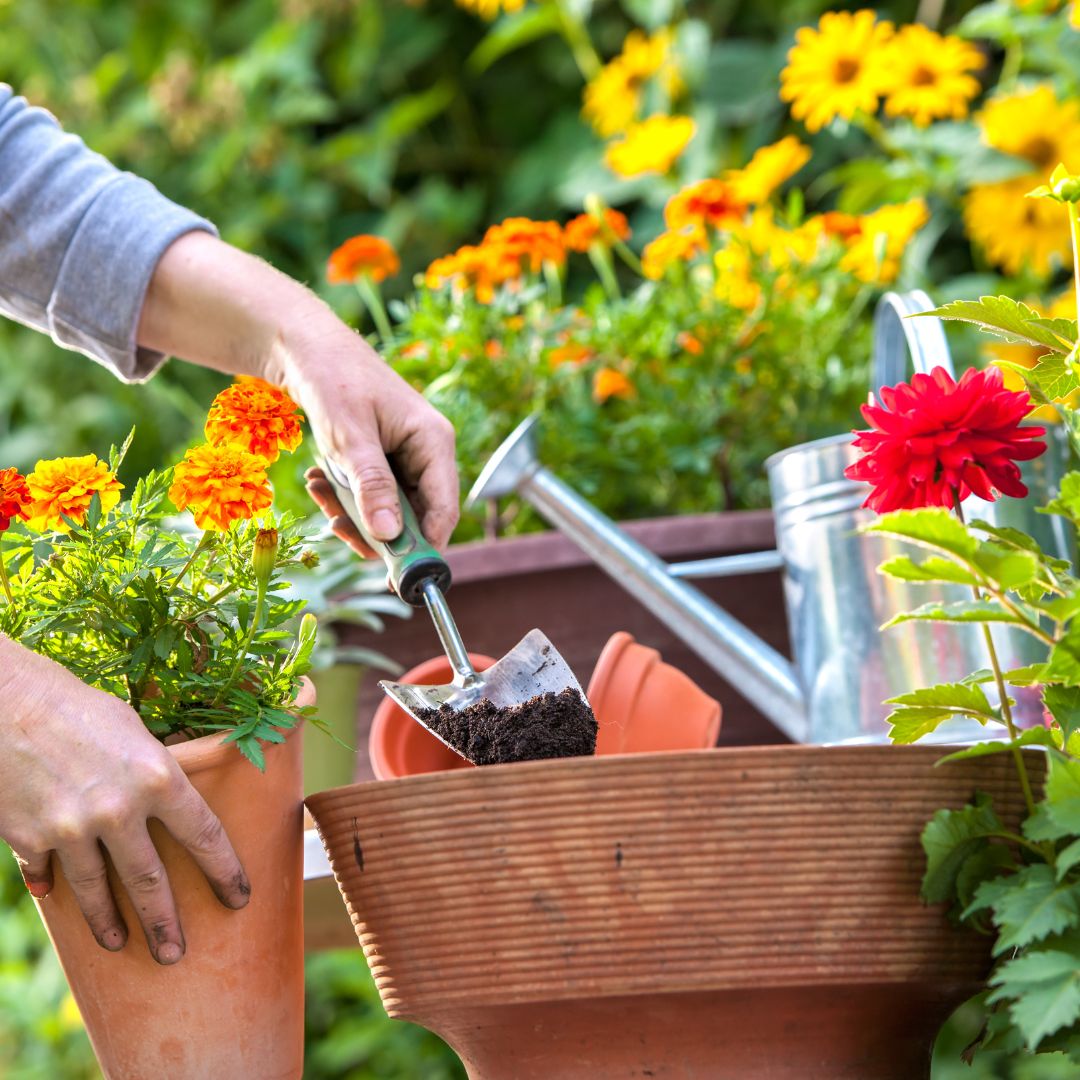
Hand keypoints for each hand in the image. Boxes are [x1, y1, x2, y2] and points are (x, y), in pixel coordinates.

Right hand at [0, 638, 249, 964]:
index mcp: (159, 777)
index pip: (204, 835)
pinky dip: (52, 888)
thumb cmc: (81, 708)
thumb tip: (175, 802)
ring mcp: (72, 828)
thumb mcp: (137, 732)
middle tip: (176, 954)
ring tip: (122, 943)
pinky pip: (47, 875)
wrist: (9, 703)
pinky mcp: (31, 838)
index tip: (238, 897)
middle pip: (151, 882)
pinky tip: (57, 901)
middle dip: (166, 924)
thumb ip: (156, 773)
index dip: (225, 871)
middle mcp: (120, 809)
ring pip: (97, 892)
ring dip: (110, 924)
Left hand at [136, 231, 459, 558]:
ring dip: (353, 511)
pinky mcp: (385, 458)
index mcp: (434, 441)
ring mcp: (407, 456)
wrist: (305, 346)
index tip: (392, 576)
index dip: (423, 546)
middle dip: (375, 528)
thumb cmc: (332, 380)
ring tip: (320, 490)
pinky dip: (345, 496)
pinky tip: (321, 480)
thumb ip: (373, 487)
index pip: (444, 509)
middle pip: (416, 515)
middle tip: (336, 528)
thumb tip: (391, 537)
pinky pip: (373, 494)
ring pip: (390, 509)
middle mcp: (428, 451)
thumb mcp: (349, 439)